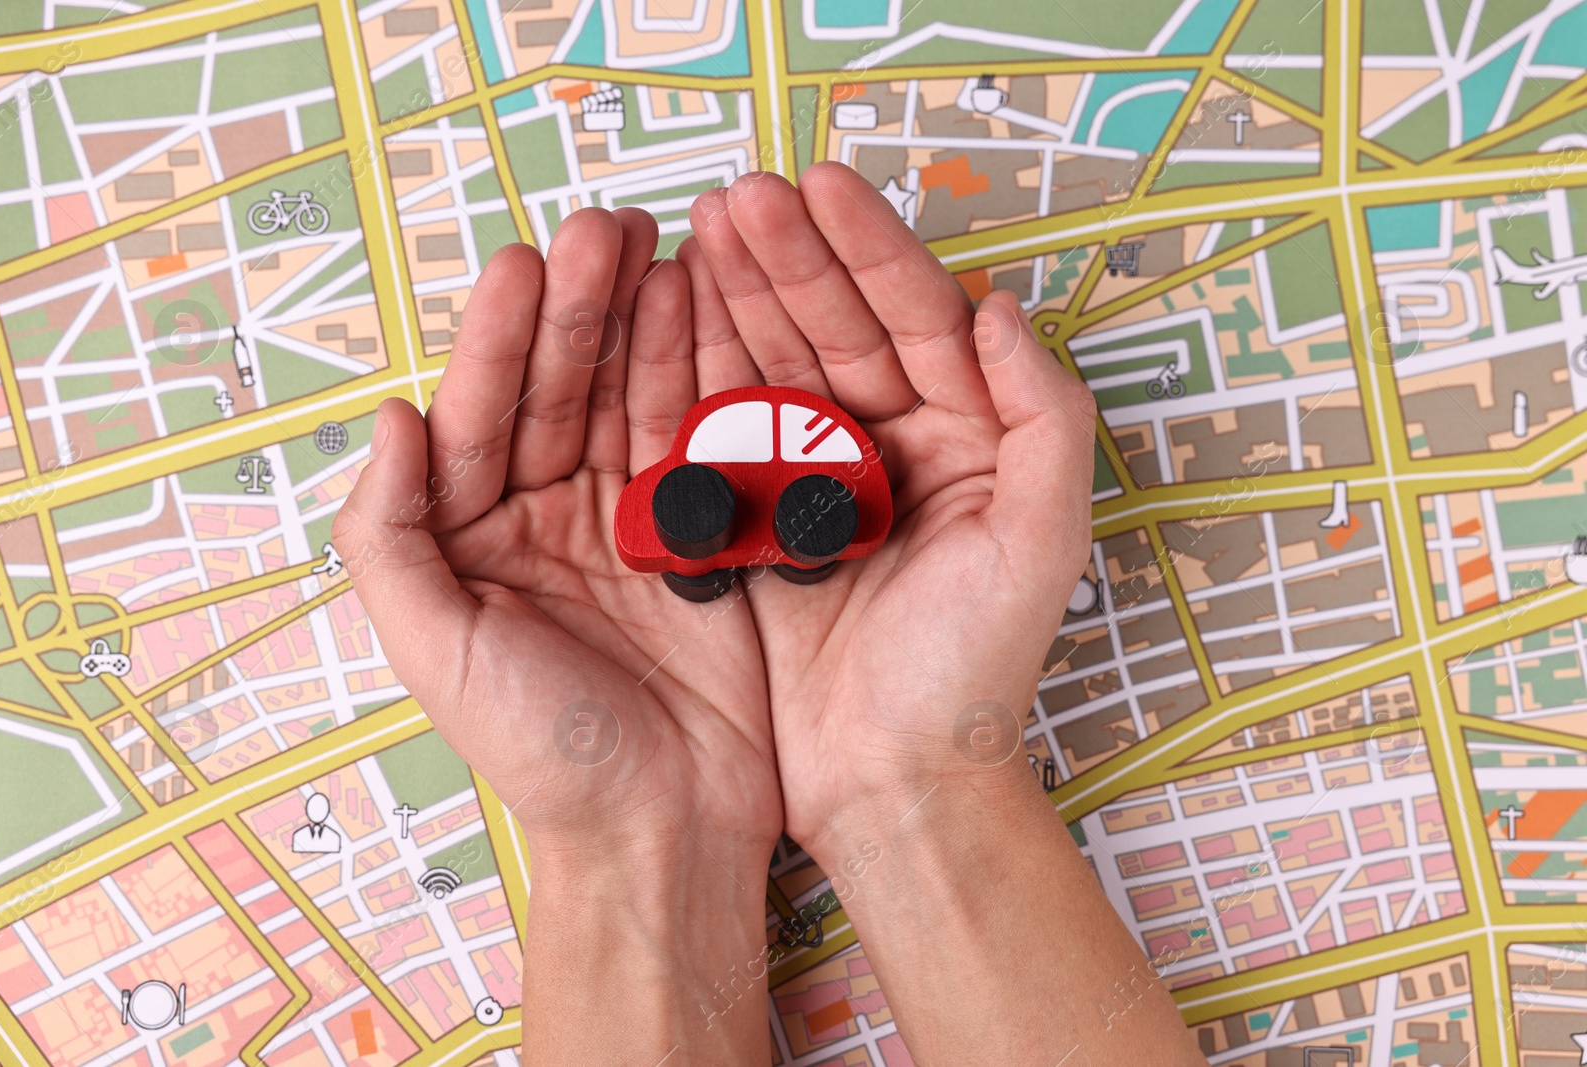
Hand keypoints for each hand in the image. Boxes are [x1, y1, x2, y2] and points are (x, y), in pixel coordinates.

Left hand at [333, 208, 780, 1061]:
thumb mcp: (434, 650)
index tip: (526, 264)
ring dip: (646, 324)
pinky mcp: (704, 537)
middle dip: (580, 308)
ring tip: (668, 249)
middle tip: (609, 226)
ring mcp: (630, 521)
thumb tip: (385, 419)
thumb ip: (389, 536)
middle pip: (558, 390)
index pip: (477, 417)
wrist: (663, 827)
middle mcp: (546, 517)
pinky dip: (707, 379)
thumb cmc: (543, 751)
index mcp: (471, 539)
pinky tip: (714, 319)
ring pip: (631, 400)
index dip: (499, 339)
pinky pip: (698, 442)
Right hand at [684, 163, 1095, 852]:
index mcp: (969, 436)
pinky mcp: (759, 518)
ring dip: (737, 297)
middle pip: (839, 325)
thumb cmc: (975, 672)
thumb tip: (1002, 307)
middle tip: (733, 200)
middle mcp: (895, 444)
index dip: (869, 248)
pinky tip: (666, 320)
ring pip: (777, 363)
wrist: (892, 779)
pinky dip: (698, 373)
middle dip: (788, 257)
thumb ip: (1044, 421)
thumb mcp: (1040, 546)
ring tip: (690, 236)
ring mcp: (820, 478)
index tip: (818, 186)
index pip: (918, 316)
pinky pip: (727, 428)